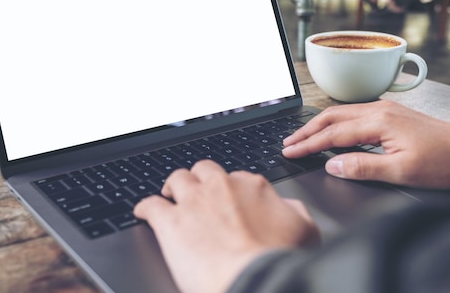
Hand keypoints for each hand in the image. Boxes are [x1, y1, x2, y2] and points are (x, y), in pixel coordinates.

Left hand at [134, 160, 318, 292]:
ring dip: (173, 187)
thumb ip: (294, 212)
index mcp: (253, 187)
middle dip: (200, 180)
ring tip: (170, 195)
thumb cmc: (278, 261)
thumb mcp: (305, 232)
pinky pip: (150, 204)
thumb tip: (287, 207)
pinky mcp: (170, 222)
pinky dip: (145, 207)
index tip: (230, 202)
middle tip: (199, 193)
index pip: (238, 178)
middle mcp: (222, 186)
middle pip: (205, 170)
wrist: (254, 280)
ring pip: (177, 179)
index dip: (232, 191)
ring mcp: (194, 201)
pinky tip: (144, 212)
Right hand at [283, 100, 449, 188]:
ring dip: (320, 125)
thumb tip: (332, 164)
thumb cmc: (444, 163)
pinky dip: (336, 123)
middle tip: (288, 143)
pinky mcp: (392, 114)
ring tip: (302, 137)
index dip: (308, 144)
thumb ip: (362, 167)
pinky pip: (354, 114)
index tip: (289, 151)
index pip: (333, 134)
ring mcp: (386, 109)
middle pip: (332, 116)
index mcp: (379, 122)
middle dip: (307, 130)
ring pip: (342, 113)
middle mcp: (379, 110)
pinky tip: (332, 132)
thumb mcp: (402, 171)